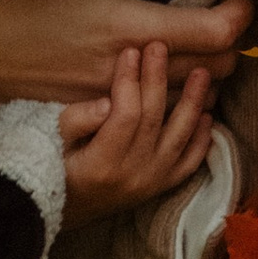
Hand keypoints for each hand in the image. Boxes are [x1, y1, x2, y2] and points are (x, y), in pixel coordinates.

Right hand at [0, 0, 252, 118]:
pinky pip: (158, 114)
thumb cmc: (16, 0)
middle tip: (218, 14)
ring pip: (189, 97)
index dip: (241, 12)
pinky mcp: (99, 115)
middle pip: (215, 70)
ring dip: (203, 72)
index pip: (216, 32)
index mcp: (129, 28)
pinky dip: (171, 94)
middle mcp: (130, 72)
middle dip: (228, 44)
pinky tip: (161, 69)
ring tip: (193, 41)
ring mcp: (115, 99)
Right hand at [58, 46, 216, 230]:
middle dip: (157, 79)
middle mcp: (132, 176)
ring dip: (192, 103)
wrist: (58, 211)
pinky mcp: (160, 187)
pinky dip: (201, 139)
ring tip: (201, 73)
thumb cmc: (50, 168)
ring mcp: (150, 183)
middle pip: (153, 119)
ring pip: (179, 138)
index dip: (129, 81)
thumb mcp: (49, 143)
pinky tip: (207, 114)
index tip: (130, 52)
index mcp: (101, 164)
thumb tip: (107, 102)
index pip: (125, 115)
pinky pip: (189, 164)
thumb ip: (75, 121)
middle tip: (160, 47)